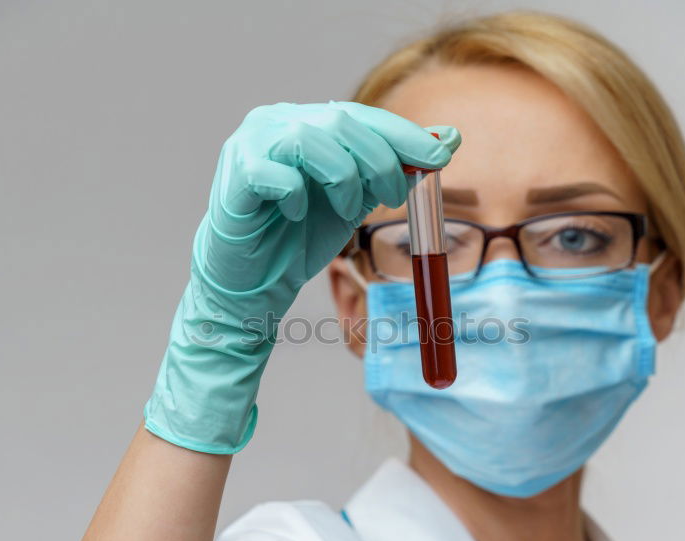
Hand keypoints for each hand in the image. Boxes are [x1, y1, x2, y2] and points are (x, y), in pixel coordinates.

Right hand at [144, 101, 460, 453]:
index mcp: (307, 122)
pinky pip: (278, 175)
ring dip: (343, 179)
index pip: (361, 116)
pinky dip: (296, 196)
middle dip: (380, 160)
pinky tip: (295, 215)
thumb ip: (394, 168)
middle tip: (396, 197)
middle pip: (340, 122)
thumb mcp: (358, 200)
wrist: (253, 281)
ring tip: (347, 211)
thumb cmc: (301, 236)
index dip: (403, 134)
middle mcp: (277, 121)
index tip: (440, 156)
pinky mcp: (236, 176)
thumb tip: (448, 138)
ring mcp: (251, 144)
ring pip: (310, 140)